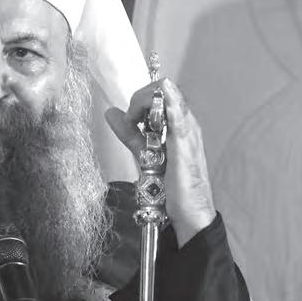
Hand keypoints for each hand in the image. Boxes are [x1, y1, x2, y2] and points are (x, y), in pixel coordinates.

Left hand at [106, 78, 215, 246]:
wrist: (190, 211)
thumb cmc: (173, 185)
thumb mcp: (145, 152)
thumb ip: (129, 132)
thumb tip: (111, 113)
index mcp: (178, 123)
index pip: (160, 92)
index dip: (139, 99)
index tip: (129, 119)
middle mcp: (186, 123)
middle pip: (163, 89)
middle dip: (139, 99)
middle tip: (130, 121)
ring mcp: (188, 132)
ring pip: (170, 97)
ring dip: (145, 102)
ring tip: (133, 119)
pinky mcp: (185, 145)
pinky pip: (180, 117)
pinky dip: (171, 102)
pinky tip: (165, 93)